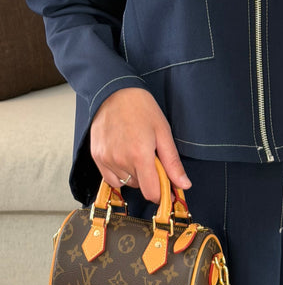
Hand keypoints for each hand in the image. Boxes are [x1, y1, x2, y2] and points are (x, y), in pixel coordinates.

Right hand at [90, 87, 190, 202]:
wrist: (115, 91)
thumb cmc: (141, 108)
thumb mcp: (163, 132)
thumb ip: (172, 162)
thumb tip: (184, 185)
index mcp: (140, 155)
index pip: (151, 192)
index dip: (161, 192)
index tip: (166, 186)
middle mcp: (120, 161)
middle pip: (139, 186)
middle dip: (149, 177)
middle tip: (151, 155)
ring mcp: (106, 159)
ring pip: (125, 182)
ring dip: (134, 174)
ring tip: (136, 151)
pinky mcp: (96, 156)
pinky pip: (110, 177)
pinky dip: (119, 173)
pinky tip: (124, 155)